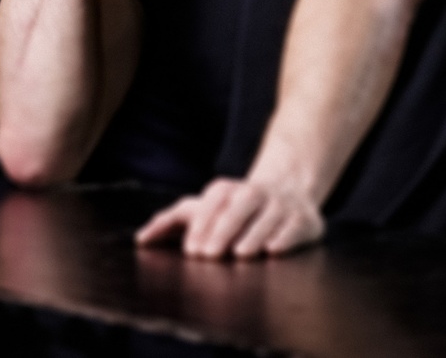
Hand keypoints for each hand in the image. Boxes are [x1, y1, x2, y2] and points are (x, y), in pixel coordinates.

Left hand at [135, 176, 324, 258]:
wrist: (287, 189)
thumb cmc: (233, 207)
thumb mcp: (202, 208)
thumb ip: (170, 222)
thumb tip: (139, 240)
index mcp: (227, 189)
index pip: (213, 202)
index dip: (202, 224)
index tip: (191, 251)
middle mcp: (255, 192)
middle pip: (239, 205)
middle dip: (224, 229)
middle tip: (209, 255)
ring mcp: (282, 204)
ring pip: (268, 215)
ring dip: (254, 233)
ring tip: (240, 254)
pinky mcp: (306, 219)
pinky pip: (295, 226)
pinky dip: (285, 237)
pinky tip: (273, 250)